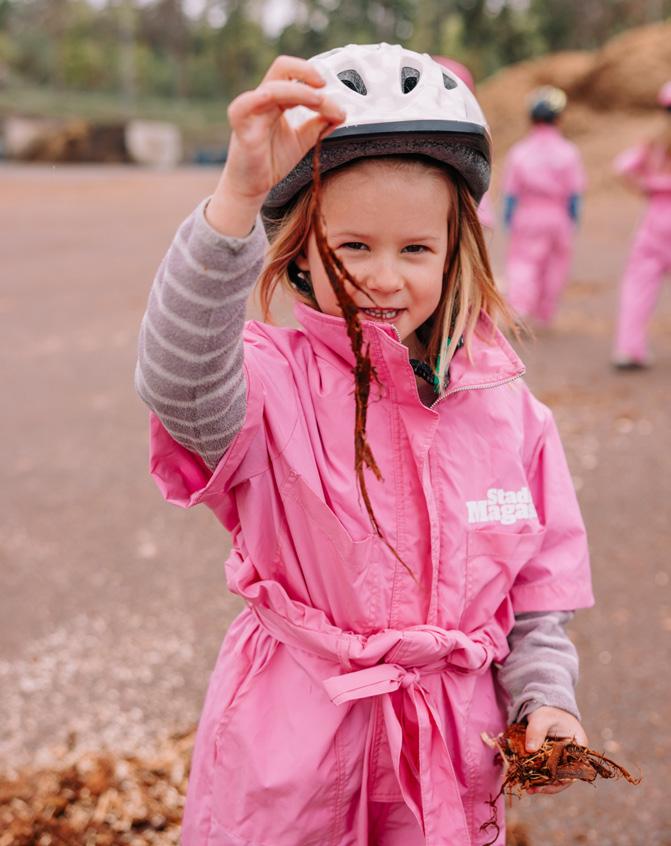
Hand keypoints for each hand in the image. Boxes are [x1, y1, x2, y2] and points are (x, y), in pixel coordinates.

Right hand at [207, 55, 345, 235]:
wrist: (253, 187)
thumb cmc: (272, 162)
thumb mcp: (302, 141)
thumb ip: (319, 126)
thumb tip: (341, 114)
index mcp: (277, 100)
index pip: (294, 75)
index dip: (311, 75)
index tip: (329, 89)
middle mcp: (262, 100)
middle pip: (282, 68)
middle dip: (306, 72)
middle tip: (325, 87)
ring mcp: (250, 111)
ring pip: (272, 87)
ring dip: (298, 91)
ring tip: (318, 101)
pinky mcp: (241, 128)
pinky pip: (245, 105)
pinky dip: (261, 98)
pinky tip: (273, 98)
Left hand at [525, 706, 587, 794]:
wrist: (545, 709)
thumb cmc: (547, 712)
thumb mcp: (542, 718)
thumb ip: (537, 731)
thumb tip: (530, 750)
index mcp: (579, 747)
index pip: (573, 769)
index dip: (560, 780)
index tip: (545, 786)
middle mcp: (574, 757)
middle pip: (564, 776)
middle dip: (548, 786)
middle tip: (531, 790)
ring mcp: (564, 760)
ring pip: (555, 777)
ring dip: (542, 784)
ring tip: (527, 789)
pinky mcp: (553, 761)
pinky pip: (547, 771)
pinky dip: (538, 777)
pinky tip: (527, 780)